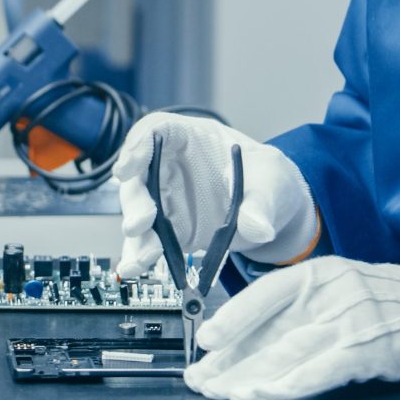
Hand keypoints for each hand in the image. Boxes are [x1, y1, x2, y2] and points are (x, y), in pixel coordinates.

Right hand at [114, 113, 317, 278]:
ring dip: (137, 235)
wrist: (273, 212)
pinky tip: (135, 267)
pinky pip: (149, 240)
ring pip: (139, 212)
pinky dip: (140, 255)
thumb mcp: (272, 181)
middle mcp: (173, 166)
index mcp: (194, 139)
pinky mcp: (171, 228)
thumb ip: (262, 201)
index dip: (137, 147)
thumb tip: (256, 226)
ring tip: (142, 258)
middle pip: (140, 175)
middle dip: (136, 200)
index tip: (126, 169)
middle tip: (141, 223)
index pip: (157, 131)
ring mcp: (169, 198)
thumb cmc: (267, 180)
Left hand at [183, 256, 399, 399]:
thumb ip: (303, 307)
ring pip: (287, 351)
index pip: (267, 293)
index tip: (207, 340)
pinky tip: (267, 396)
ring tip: (224, 393)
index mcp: (321, 274)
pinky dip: (290, 385)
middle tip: (203, 380)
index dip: (234, 317)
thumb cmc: (388, 301)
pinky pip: (320, 370)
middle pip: (270, 330)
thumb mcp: (341, 288)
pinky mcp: (366, 350)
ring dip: (251, 376)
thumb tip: (252, 337)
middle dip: (232, 360)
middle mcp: (331, 293)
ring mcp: (348, 321)